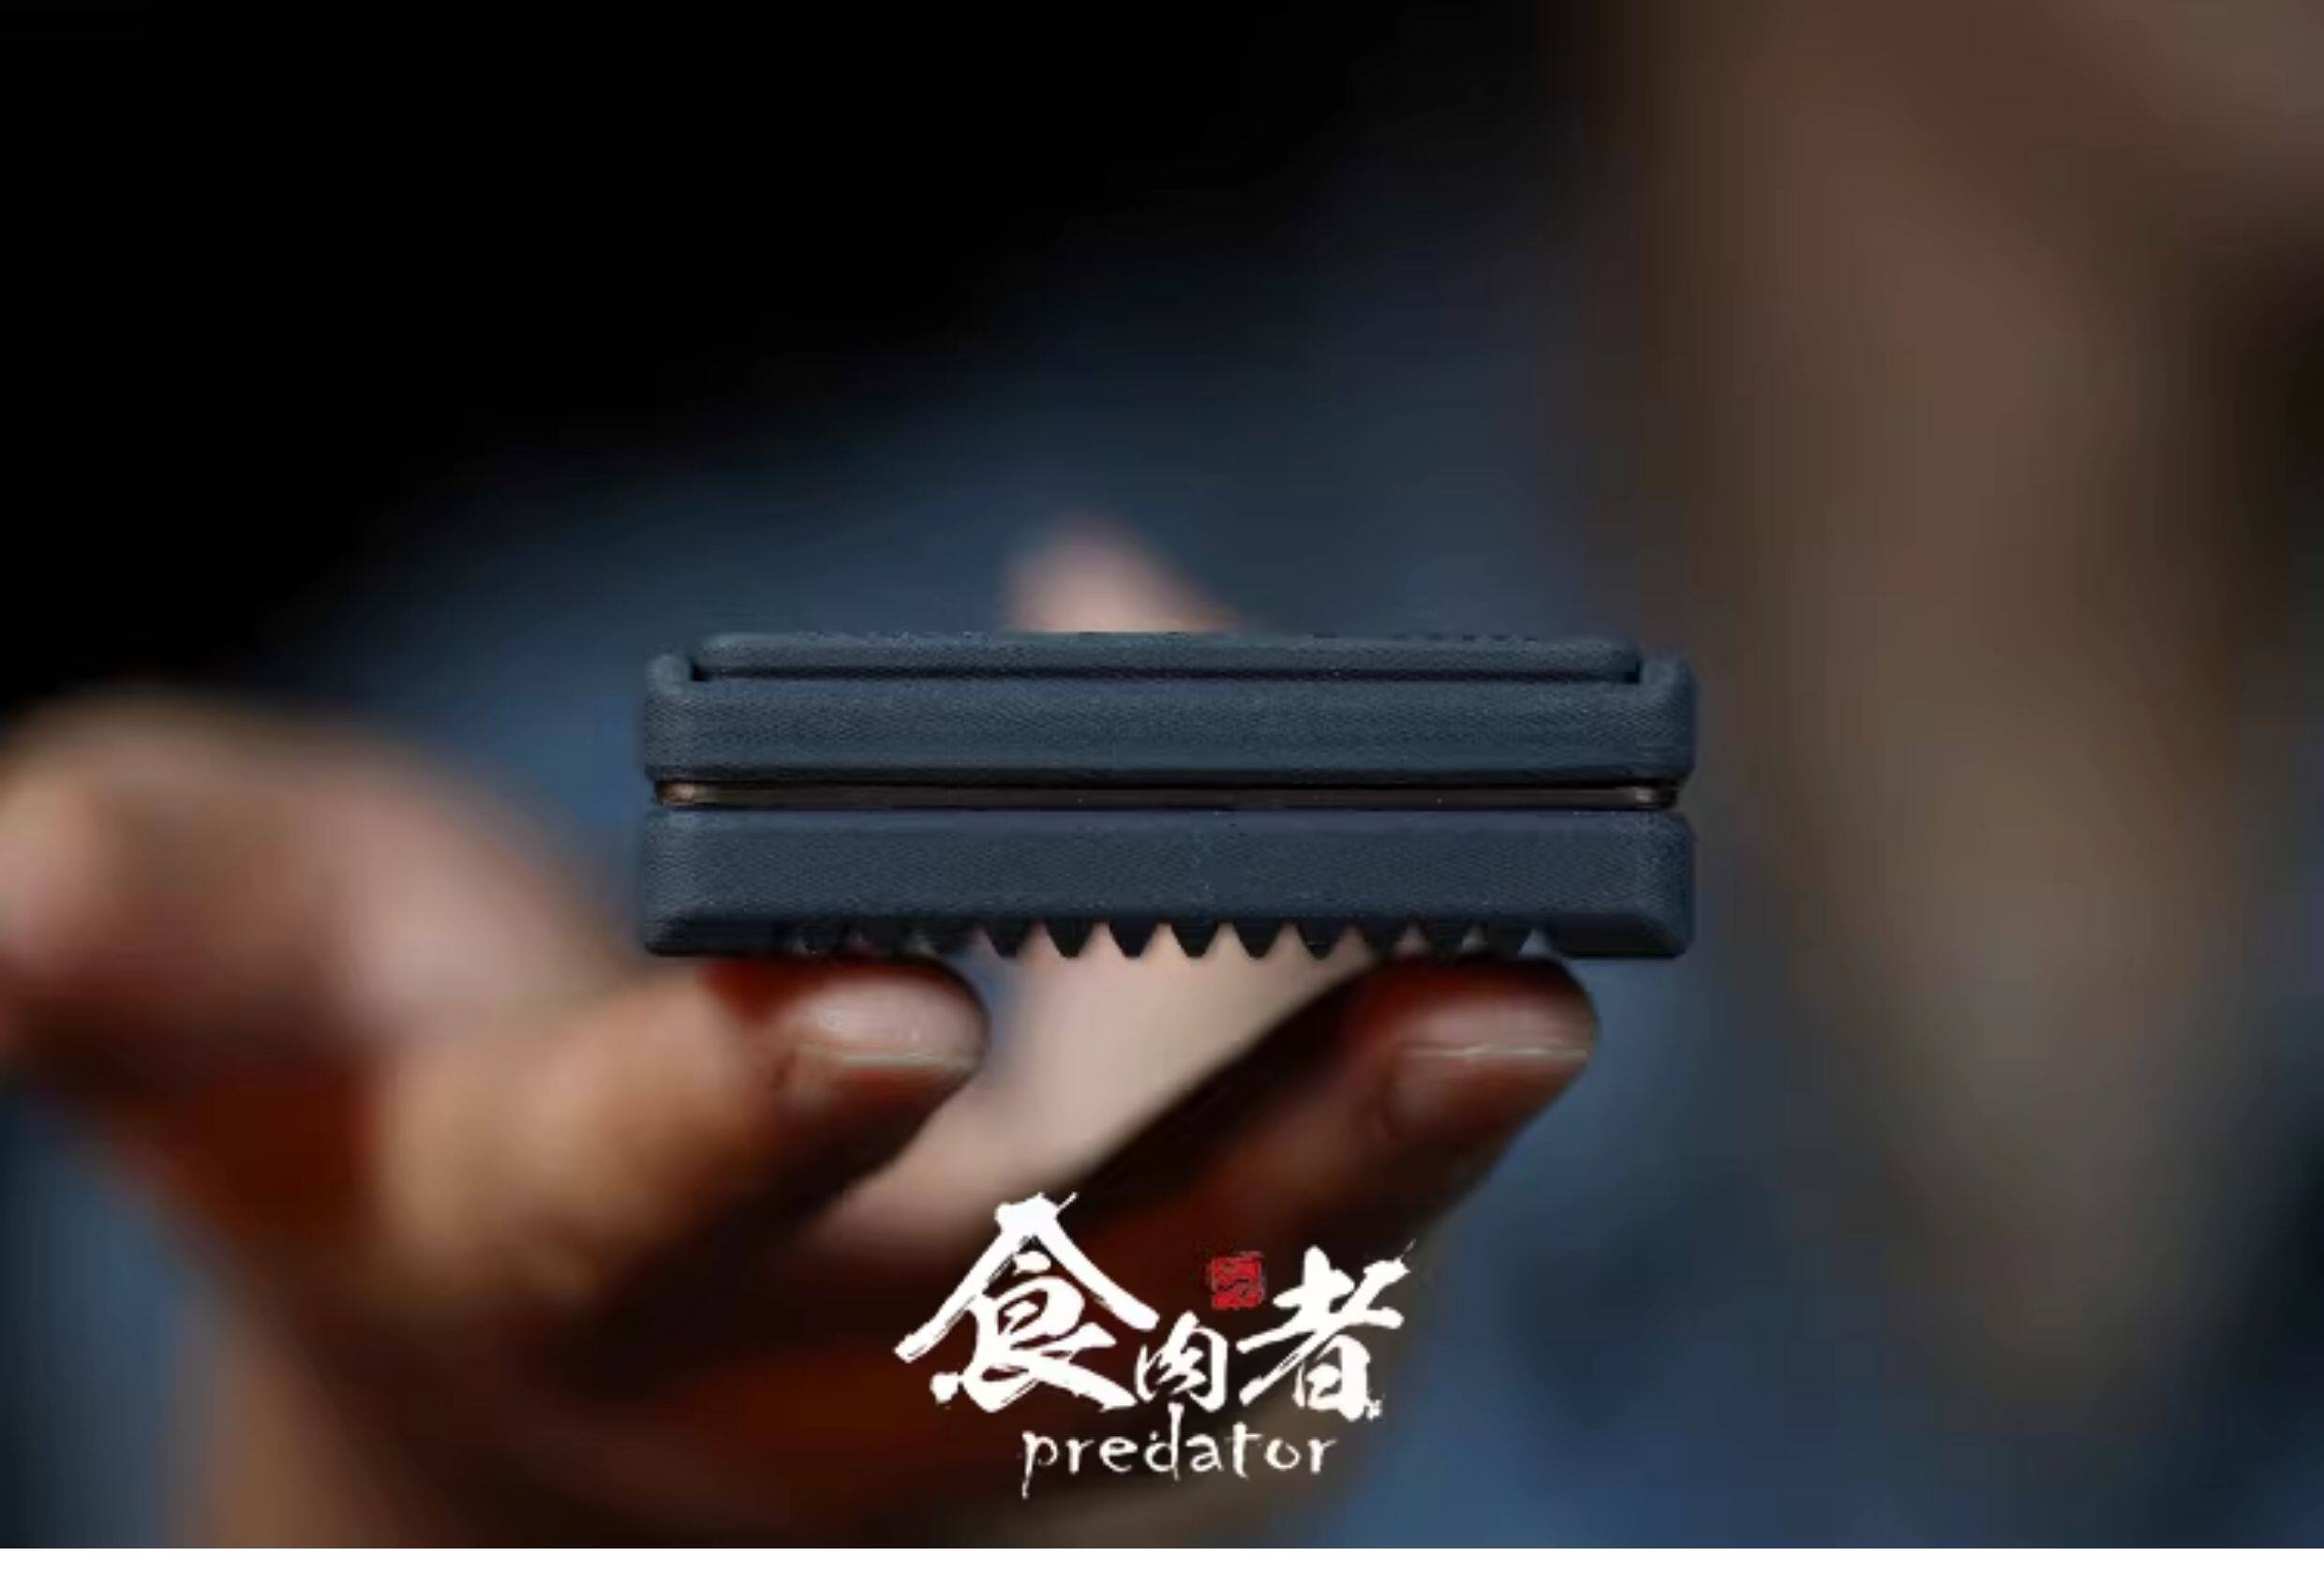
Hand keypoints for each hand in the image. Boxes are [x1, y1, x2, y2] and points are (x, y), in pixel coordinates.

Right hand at [0, 535, 1597, 1541]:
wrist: (524, 1301)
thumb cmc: (367, 1076)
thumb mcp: (221, 966)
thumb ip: (128, 914)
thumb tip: (13, 891)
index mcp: (531, 1255)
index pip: (611, 1215)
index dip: (718, 1120)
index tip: (865, 994)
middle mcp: (772, 1378)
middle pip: (1015, 1339)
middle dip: (1242, 1184)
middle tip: (1484, 1006)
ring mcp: (963, 1398)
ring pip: (1207, 1340)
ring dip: (1390, 1179)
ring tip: (1540, 990)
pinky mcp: (1103, 1358)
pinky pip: (1279, 1283)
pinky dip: (1382, 1140)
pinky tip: (1476, 964)